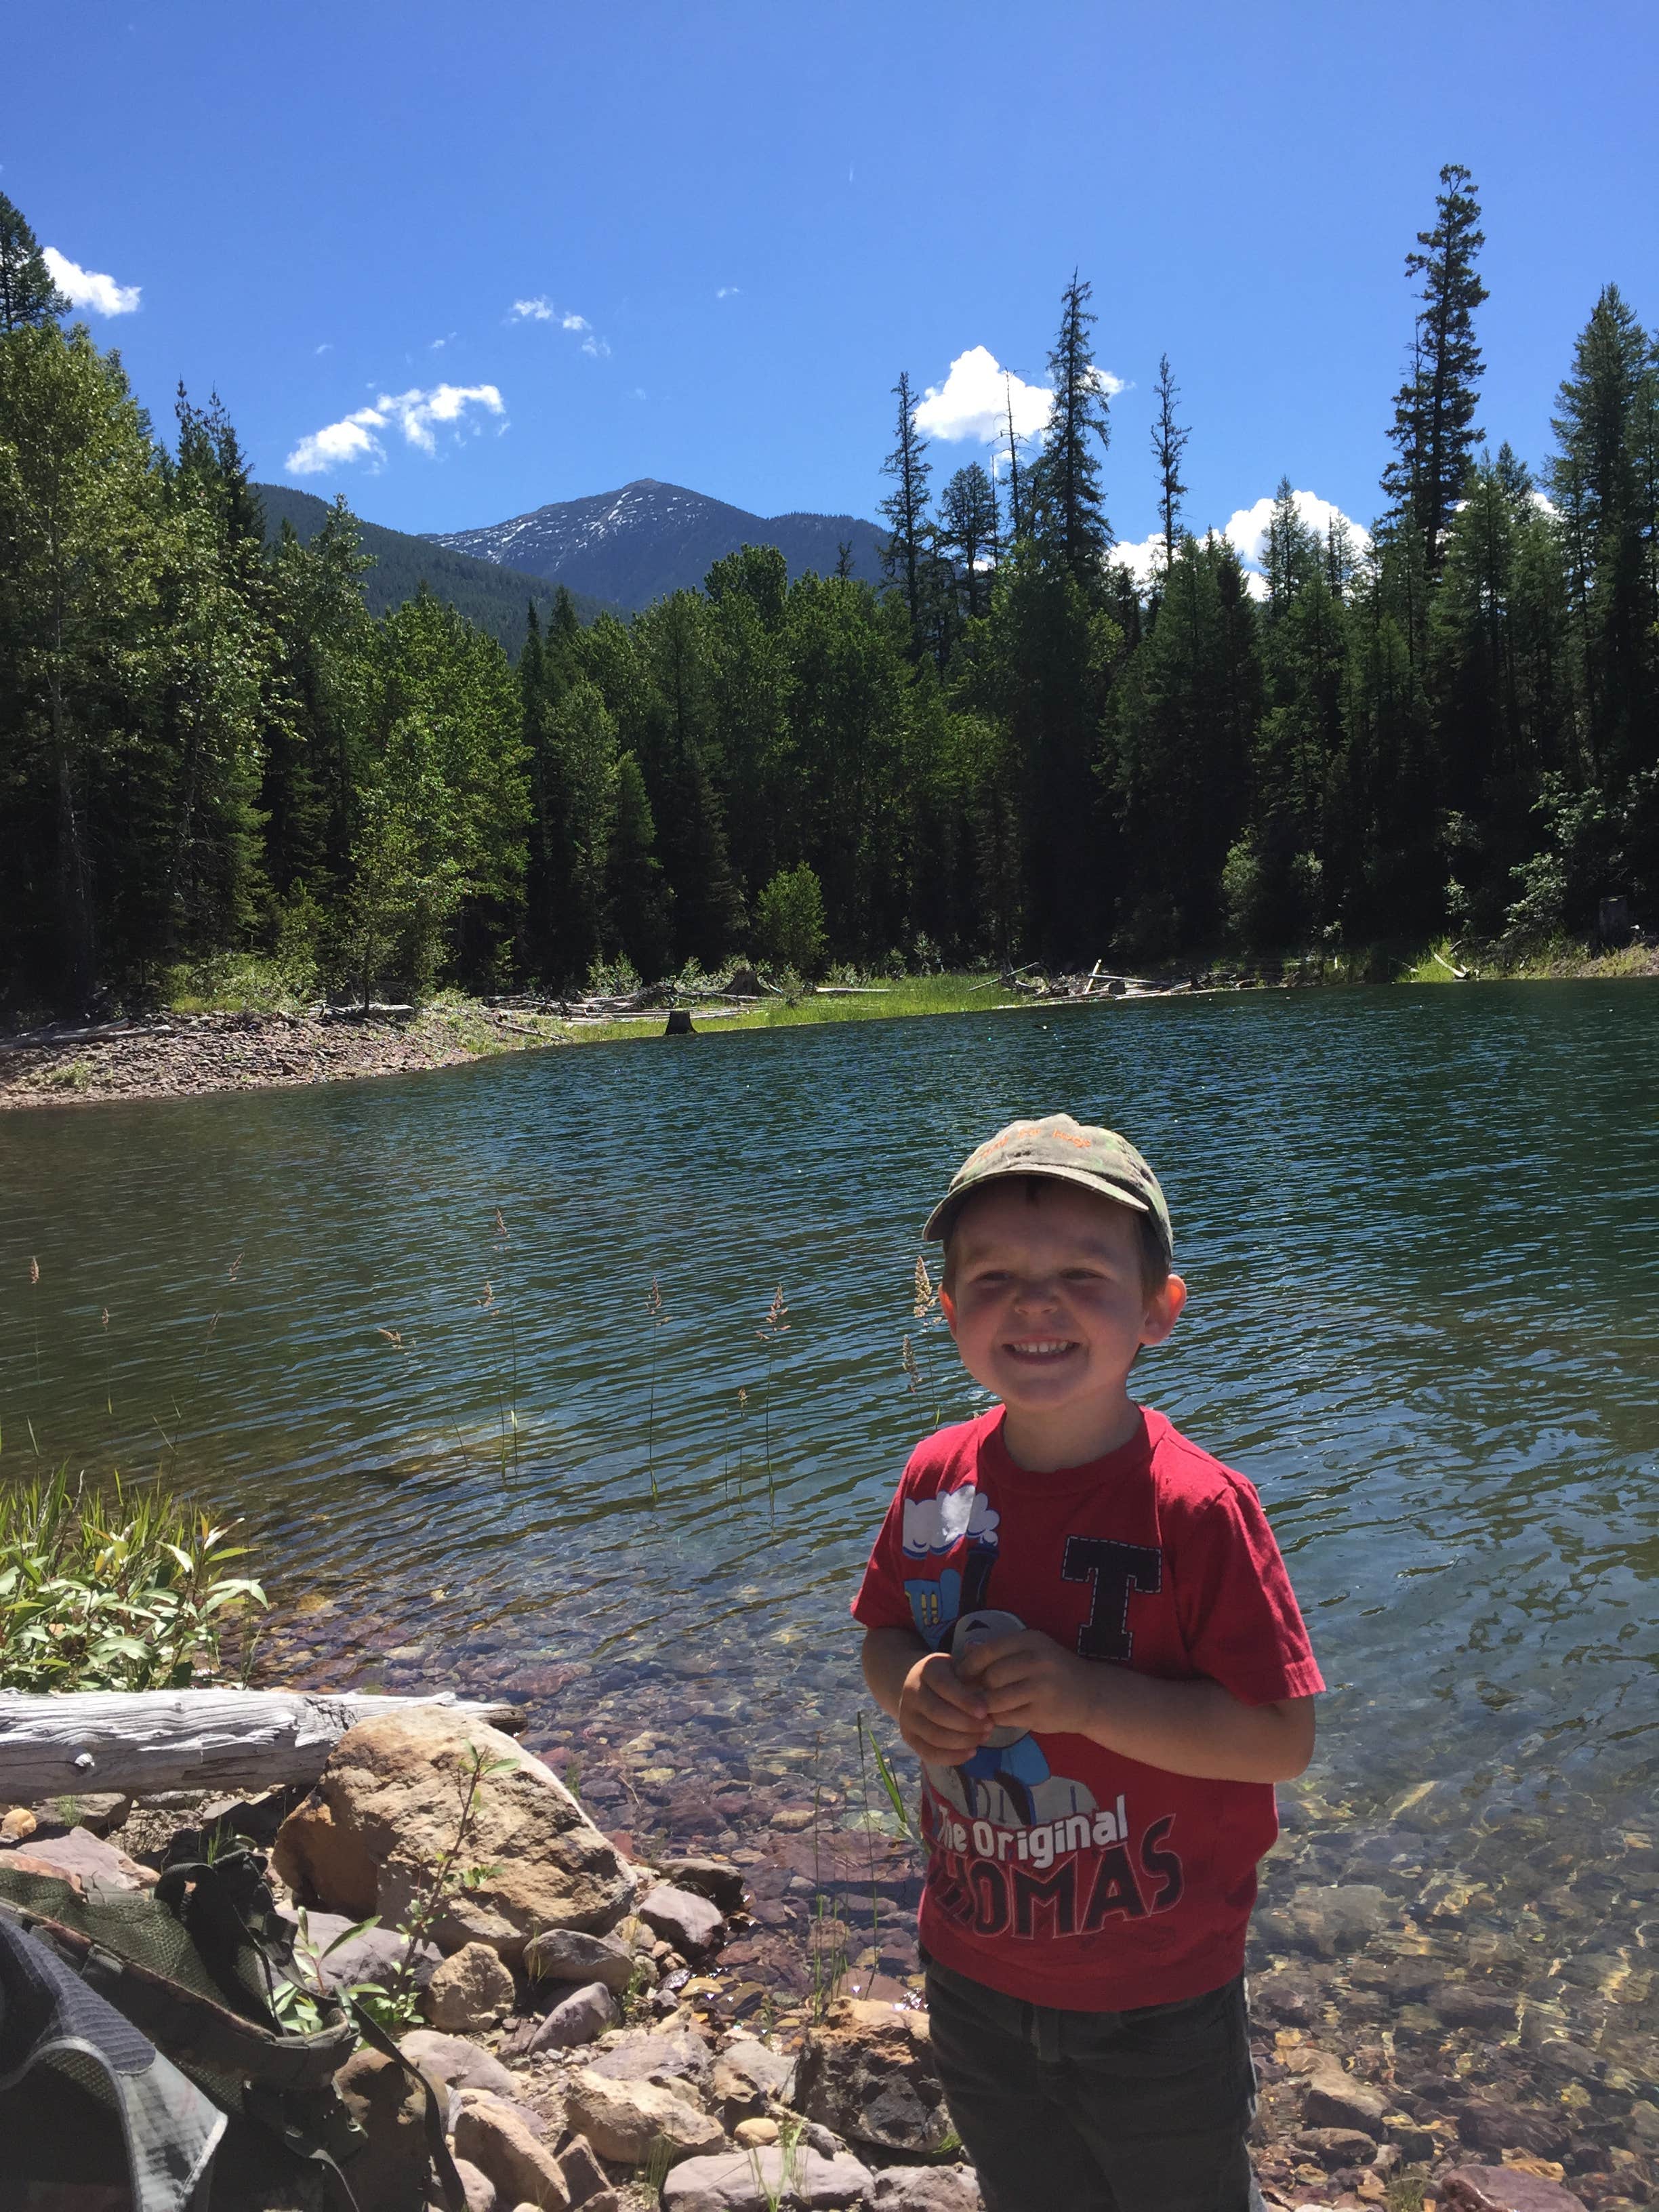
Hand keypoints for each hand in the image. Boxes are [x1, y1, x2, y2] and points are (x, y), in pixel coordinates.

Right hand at [897, 1649, 991, 1763]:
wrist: (923, 1686)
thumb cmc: (953, 1677)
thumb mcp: (962, 1669)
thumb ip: (974, 1681)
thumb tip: (993, 1702)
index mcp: (926, 1669)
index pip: (944, 1685)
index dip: (964, 1700)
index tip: (985, 1712)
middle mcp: (911, 1692)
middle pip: (937, 1713)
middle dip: (966, 1724)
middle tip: (989, 1727)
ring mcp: (906, 1716)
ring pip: (933, 1735)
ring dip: (962, 1741)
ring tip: (983, 1738)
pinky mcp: (908, 1737)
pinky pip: (929, 1753)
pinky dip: (952, 1757)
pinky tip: (972, 1752)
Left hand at [954, 1629, 1099, 1737]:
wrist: (1090, 1696)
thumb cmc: (1054, 1671)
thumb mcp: (1032, 1650)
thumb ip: (1000, 1650)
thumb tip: (965, 1651)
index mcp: (1031, 1640)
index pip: (989, 1650)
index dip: (969, 1664)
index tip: (961, 1674)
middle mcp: (1037, 1661)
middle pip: (991, 1676)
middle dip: (978, 1686)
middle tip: (975, 1692)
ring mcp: (1041, 1689)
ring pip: (995, 1699)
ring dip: (985, 1705)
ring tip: (985, 1705)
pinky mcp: (1041, 1714)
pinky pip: (1005, 1718)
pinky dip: (997, 1718)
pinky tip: (1001, 1715)